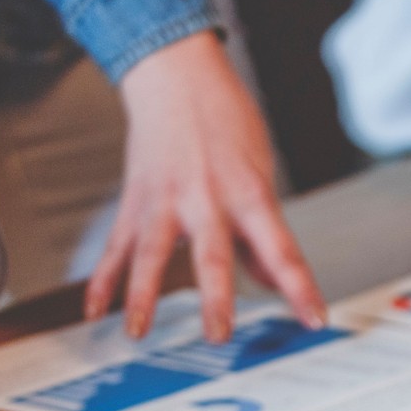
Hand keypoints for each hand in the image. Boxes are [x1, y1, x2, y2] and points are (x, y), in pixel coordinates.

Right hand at [89, 32, 326, 341]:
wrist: (175, 74)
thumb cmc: (225, 121)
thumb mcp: (261, 172)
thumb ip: (263, 233)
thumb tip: (275, 282)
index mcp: (249, 194)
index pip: (282, 251)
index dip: (300, 288)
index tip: (314, 319)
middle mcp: (205, 199)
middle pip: (211, 256)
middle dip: (215, 298)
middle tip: (218, 335)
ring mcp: (164, 200)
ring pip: (150, 253)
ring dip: (143, 295)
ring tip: (137, 331)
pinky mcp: (135, 200)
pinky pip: (117, 246)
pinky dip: (104, 279)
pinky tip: (96, 310)